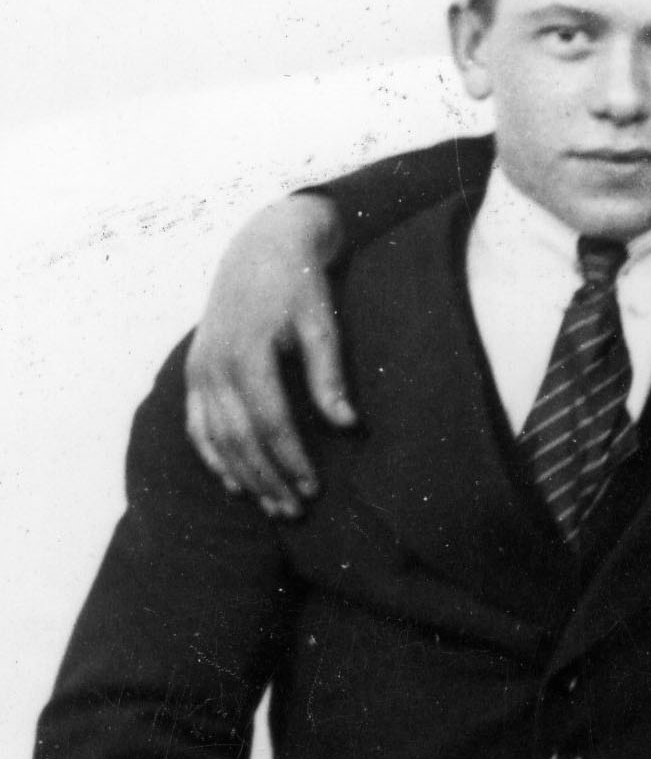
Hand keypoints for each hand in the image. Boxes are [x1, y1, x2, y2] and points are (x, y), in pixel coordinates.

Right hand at [184, 195, 352, 515]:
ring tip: (272, 507)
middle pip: (240, 438)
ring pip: (217, 438)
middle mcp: (215, 364)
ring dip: (244, 477)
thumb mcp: (322, 324)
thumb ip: (329, 375)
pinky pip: (197, 425)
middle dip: (268, 479)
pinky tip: (234, 484)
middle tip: (295, 512)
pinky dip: (213, 457)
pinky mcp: (195, 370)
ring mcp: (200, 368)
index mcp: (247, 352)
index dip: (291, 459)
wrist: (260, 246)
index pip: (270, 422)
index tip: (313, 489)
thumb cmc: (300, 286)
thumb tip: (348, 424)